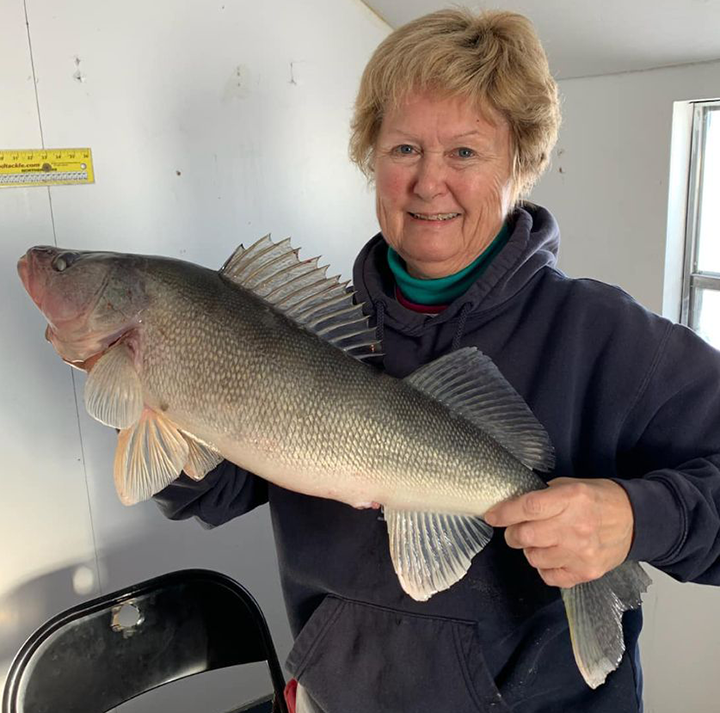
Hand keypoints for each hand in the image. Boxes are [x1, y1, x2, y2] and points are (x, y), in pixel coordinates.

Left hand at [484, 478, 633, 587]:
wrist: (635, 520)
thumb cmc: (597, 499)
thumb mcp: (571, 485)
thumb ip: (543, 496)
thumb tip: (512, 506)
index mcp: (572, 499)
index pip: (528, 508)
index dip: (504, 513)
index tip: (491, 516)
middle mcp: (576, 527)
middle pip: (526, 536)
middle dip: (513, 534)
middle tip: (515, 531)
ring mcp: (581, 553)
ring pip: (534, 558)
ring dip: (529, 551)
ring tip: (540, 542)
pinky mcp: (586, 572)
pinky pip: (549, 576)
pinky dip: (544, 567)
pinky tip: (553, 556)